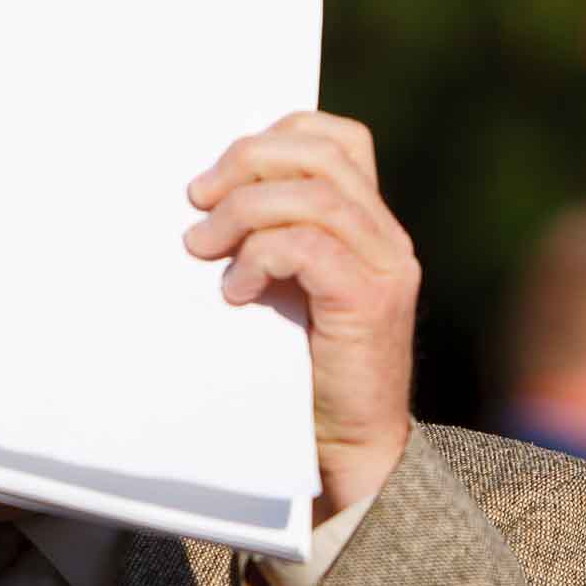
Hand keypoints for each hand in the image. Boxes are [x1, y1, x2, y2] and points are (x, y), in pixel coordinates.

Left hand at [184, 111, 417, 523]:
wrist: (347, 449)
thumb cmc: (304, 373)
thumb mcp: (287, 290)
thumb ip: (271, 239)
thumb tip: (202, 198)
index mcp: (371, 225)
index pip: (340, 140)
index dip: (278, 135)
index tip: (221, 174)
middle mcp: (388, 238)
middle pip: (320, 156)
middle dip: (246, 164)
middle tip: (197, 202)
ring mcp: (385, 268)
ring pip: (312, 196)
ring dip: (242, 213)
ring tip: (203, 248)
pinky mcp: (369, 302)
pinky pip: (307, 247)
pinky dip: (259, 258)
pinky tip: (235, 293)